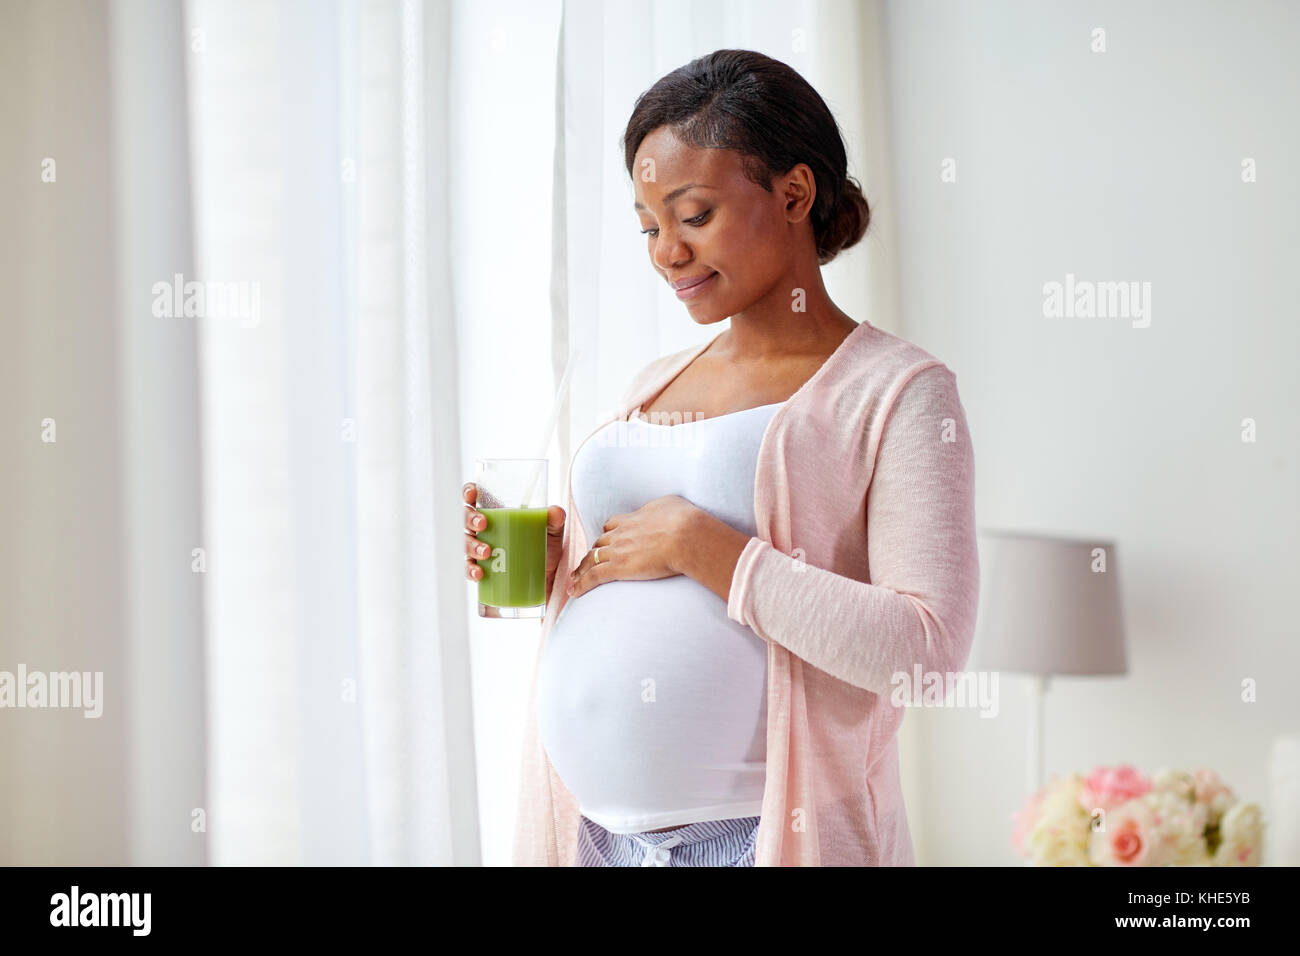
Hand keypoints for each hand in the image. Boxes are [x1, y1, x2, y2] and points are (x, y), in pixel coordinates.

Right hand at [463, 482, 566, 602]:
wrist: (548, 578)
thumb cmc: (545, 548)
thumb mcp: (552, 532)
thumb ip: (554, 520)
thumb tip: (555, 512)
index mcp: (497, 513)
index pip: (475, 498)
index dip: (468, 493)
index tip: (472, 495)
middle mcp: (484, 530)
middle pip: (465, 519)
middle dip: (469, 519)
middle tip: (482, 524)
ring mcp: (480, 549)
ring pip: (465, 543)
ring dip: (471, 546)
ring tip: (486, 552)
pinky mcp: (482, 569)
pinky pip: (469, 568)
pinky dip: (471, 570)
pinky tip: (479, 573)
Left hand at [566, 495, 697, 599]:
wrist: (684, 535)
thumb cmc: (683, 519)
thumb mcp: (670, 505)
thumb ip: (661, 509)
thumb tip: (665, 512)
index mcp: (632, 519)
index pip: (612, 525)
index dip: (608, 534)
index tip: (606, 541)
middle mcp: (620, 533)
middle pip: (599, 543)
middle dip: (592, 552)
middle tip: (587, 562)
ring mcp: (617, 550)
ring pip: (591, 559)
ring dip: (582, 569)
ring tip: (575, 578)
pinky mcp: (618, 567)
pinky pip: (593, 576)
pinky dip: (582, 584)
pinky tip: (574, 592)